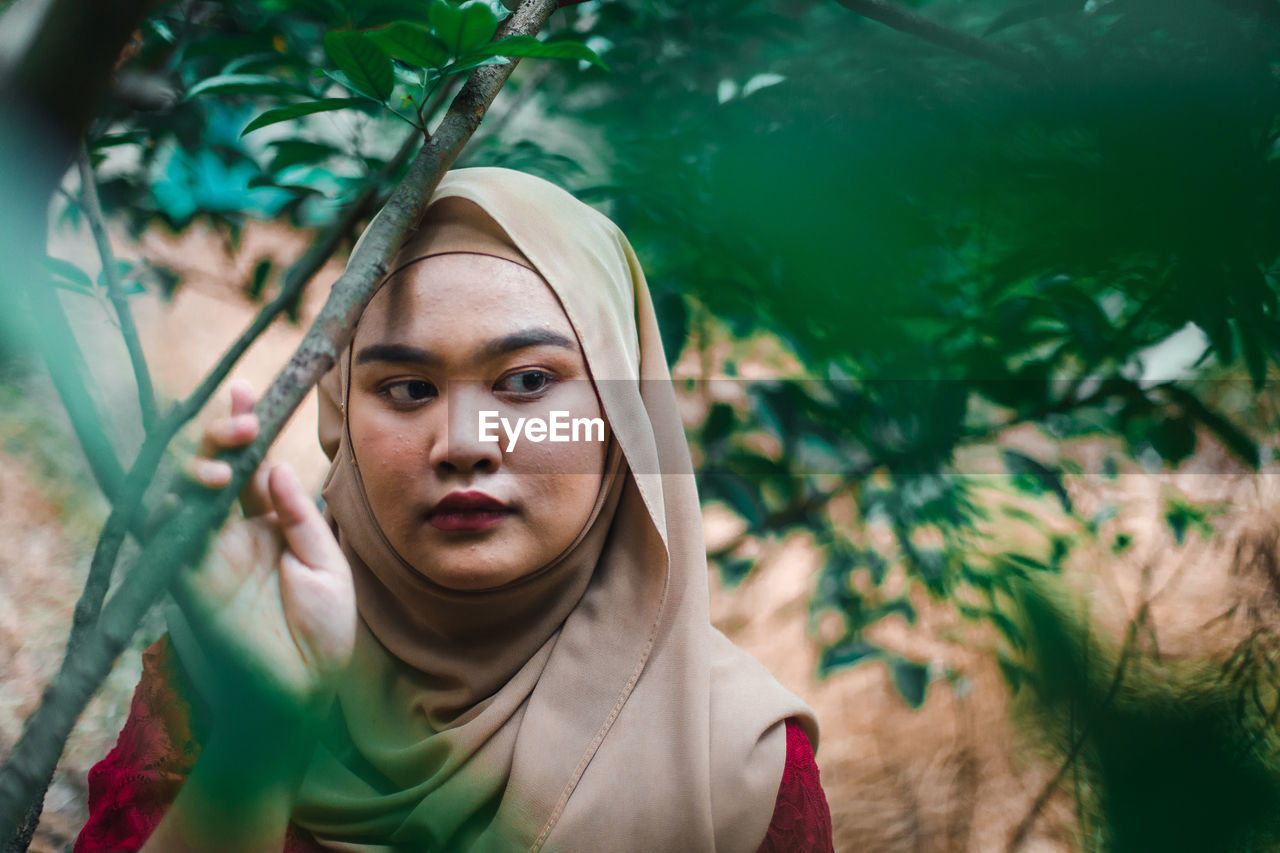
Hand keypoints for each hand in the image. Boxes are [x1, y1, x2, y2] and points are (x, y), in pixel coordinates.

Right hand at [176, 381, 355, 733]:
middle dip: (218, 437)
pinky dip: (174, 508)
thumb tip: (276, 467)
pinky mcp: (188, 581)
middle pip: (210, 469)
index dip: (245, 428)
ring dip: (194, 468)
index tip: (249, 392)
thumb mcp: (327, 564)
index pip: (248, 465)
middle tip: (241, 420)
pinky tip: (197, 491)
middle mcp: (232, 533)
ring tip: (222, 462)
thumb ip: (301, 516)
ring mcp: (206, 554)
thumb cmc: (322, 631)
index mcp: (267, 524)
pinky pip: (168, 537)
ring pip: (181, 494)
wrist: (306, 690)